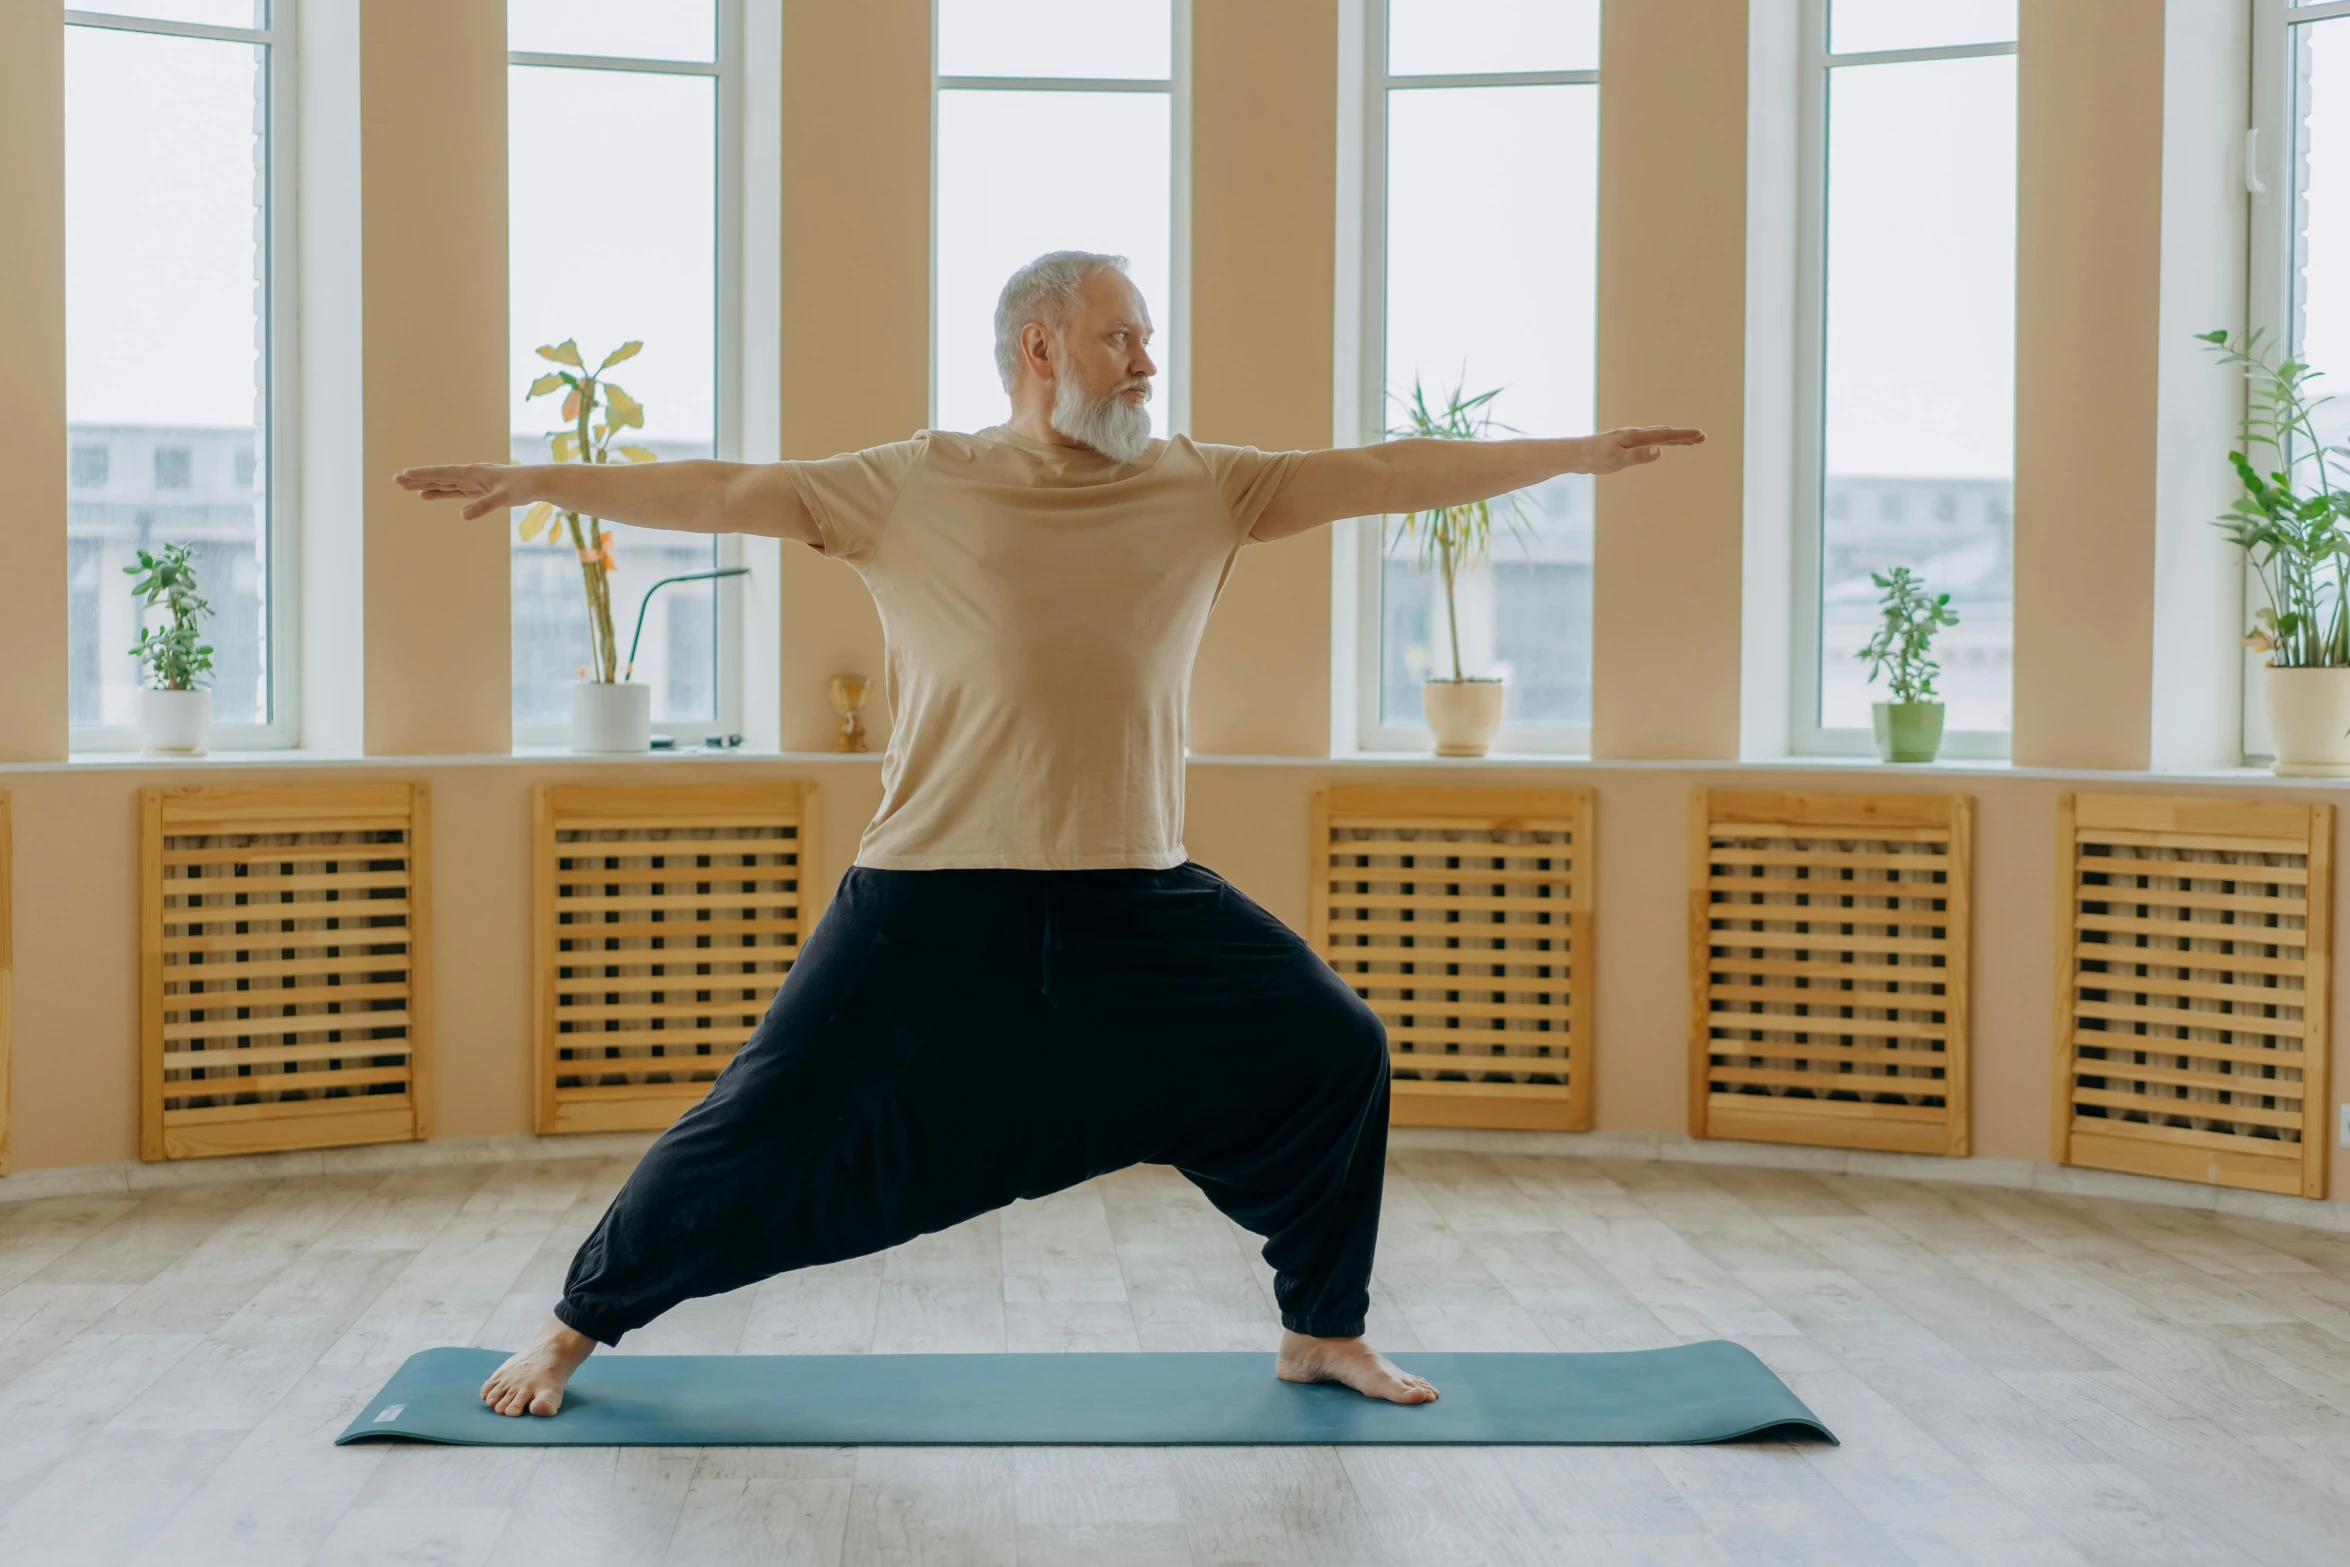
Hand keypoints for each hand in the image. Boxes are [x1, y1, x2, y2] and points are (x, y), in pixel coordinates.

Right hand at [395, 464, 529, 519]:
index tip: (405, 474)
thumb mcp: (504, 498)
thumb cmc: (522, 486)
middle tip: (396, 480)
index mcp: (473, 473)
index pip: (443, 474)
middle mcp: (469, 475)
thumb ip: (484, 506)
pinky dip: (439, 492)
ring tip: (405, 486)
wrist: (537, 482)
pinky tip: (427, 494)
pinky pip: (453, 491)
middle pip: (438, 477)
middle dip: (417, 479)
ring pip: (443, 484)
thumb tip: (463, 515)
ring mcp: (472, 482)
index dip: (424, 475)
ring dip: (424, 485)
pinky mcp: (477, 490)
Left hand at [1585, 426, 1705, 473]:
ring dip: (1675, 437)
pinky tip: (1661, 444)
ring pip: (1657, 435)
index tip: (1701, 435)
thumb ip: (1639, 456)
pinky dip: (1661, 440)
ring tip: (1690, 439)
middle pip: (1664, 433)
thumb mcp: (1617, 460)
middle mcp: (1635, 434)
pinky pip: (1648, 439)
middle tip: (1703, 437)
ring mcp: (1629, 437)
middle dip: (1684, 435)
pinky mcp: (1624, 443)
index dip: (1684, 436)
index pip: (1665, 436)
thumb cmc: (1594, 459)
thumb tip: (1660, 451)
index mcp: (1636, 437)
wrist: (1575, 454)